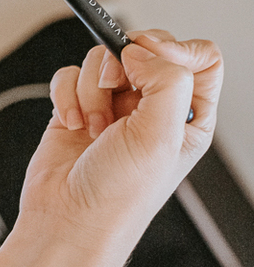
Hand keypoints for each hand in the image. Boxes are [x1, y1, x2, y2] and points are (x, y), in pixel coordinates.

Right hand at [19, 31, 222, 248]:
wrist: (68, 219)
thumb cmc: (119, 196)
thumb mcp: (160, 136)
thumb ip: (165, 81)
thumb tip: (140, 51)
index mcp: (189, 115)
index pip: (200, 57)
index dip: (175, 47)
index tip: (149, 56)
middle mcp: (152, 108)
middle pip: (145, 48)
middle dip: (122, 64)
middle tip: (116, 85)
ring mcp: (113, 106)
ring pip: (101, 60)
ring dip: (90, 89)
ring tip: (94, 124)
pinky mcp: (77, 107)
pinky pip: (69, 76)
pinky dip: (65, 96)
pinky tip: (73, 124)